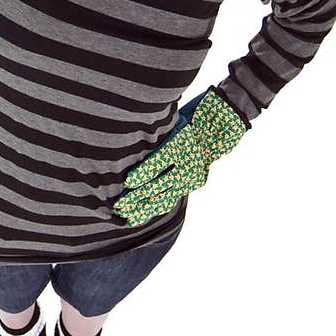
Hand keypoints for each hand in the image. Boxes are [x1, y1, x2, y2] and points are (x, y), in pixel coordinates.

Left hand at [112, 88, 248, 225]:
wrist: (217, 126)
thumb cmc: (186, 118)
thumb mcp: (170, 124)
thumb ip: (154, 138)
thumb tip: (127, 148)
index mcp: (180, 145)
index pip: (158, 163)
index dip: (142, 174)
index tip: (127, 182)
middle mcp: (187, 164)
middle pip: (159, 184)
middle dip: (137, 197)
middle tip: (118, 205)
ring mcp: (191, 177)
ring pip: (165, 197)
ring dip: (144, 208)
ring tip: (127, 216)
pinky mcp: (194, 184)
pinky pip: (171, 198)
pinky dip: (156, 206)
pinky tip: (142, 215)